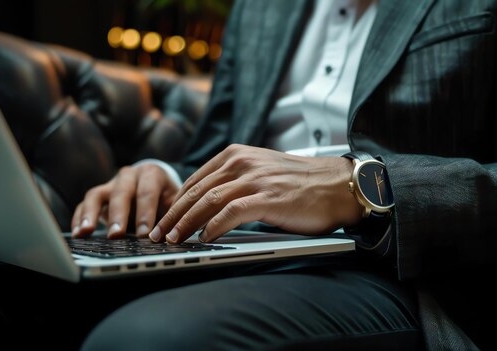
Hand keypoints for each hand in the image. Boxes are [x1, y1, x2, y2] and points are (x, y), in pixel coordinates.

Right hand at [71, 163, 178, 238]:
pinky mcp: (97, 196)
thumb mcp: (174, 203)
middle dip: (118, 215)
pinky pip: (83, 204)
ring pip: (96, 194)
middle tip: (117, 235)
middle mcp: (128, 176)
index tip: (145, 234)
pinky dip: (79, 218)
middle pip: (120, 192)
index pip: (147, 191)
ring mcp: (110, 185)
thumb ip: (171, 218)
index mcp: (151, 174)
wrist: (156, 186)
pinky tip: (78, 234)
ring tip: (86, 231)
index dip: (145, 213)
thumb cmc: (166, 197)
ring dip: (90, 213)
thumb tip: (170, 238)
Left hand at [149, 144, 363, 243]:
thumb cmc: (301, 184)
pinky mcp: (267, 197)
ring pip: (207, 201)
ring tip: (173, 240)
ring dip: (186, 223)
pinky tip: (204, 239)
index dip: (175, 202)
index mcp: (236, 154)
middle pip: (196, 191)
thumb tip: (207, 206)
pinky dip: (213, 227)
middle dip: (173, 215)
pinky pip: (231, 213)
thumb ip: (235, 181)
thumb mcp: (261, 172)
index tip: (163, 220)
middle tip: (158, 235)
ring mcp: (254, 178)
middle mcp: (242, 162)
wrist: (338, 186)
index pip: (195, 180)